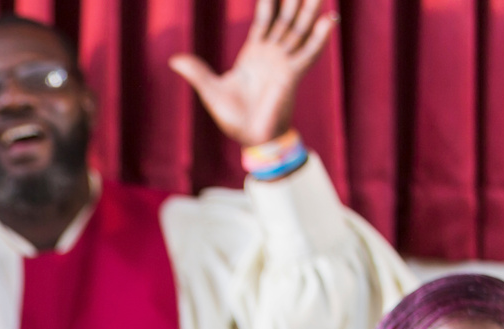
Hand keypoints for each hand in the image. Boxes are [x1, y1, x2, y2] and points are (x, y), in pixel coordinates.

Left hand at [169, 0, 336, 147]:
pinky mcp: (293, 74)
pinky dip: (320, 36)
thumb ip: (196, 72)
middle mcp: (272, 54)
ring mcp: (284, 62)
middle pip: (285, 18)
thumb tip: (173, 60)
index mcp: (253, 54)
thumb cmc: (233, 118)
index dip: (270, 1)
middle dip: (293, 1)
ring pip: (299, 29)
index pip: (265, 19)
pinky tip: (329, 19)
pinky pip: (309, 52)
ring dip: (310, 10)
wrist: (251, 139)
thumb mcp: (211, 90)